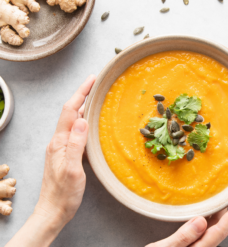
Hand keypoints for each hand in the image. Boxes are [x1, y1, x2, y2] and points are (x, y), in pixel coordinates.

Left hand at [6, 75, 95, 246]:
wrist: (53, 211)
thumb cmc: (63, 193)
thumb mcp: (71, 169)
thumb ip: (76, 144)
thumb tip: (82, 120)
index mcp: (59, 142)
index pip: (70, 111)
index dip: (81, 93)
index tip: (92, 80)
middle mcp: (58, 142)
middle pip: (70, 112)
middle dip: (82, 96)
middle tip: (95, 85)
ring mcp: (61, 148)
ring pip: (72, 121)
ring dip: (82, 107)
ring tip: (94, 99)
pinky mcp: (65, 154)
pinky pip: (74, 132)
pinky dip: (83, 122)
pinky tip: (90, 124)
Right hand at [147, 197, 227, 246]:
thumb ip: (182, 237)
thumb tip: (201, 221)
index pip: (220, 230)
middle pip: (219, 229)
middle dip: (227, 211)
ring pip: (212, 231)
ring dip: (217, 215)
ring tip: (219, 199)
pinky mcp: (190, 246)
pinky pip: (203, 232)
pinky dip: (207, 220)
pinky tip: (203, 212)